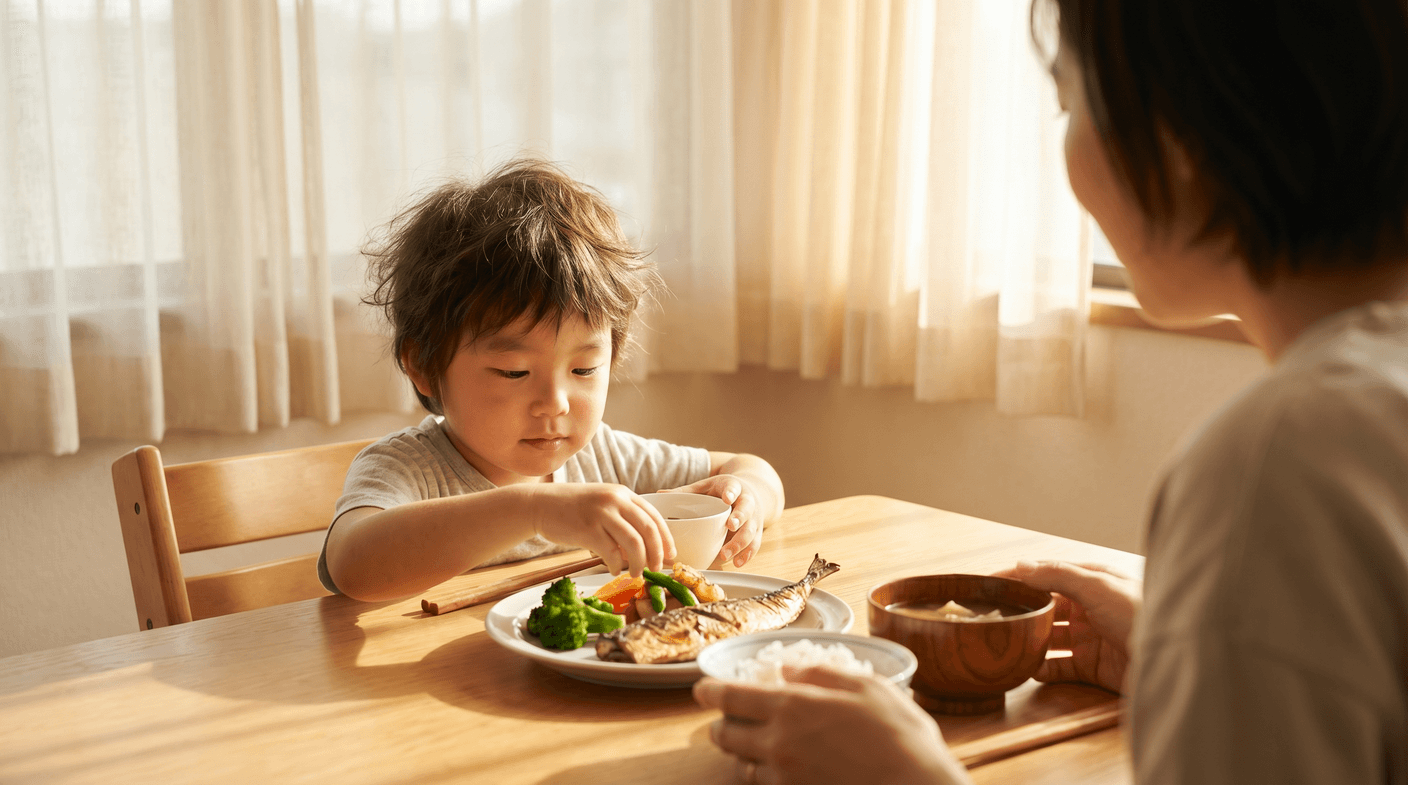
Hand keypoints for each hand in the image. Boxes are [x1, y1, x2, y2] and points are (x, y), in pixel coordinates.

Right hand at [526, 483, 674, 576]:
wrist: (539, 504)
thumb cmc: (572, 509)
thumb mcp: (602, 505)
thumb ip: (623, 522)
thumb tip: (644, 551)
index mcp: (622, 494)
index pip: (654, 516)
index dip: (666, 539)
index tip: (670, 555)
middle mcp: (615, 500)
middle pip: (649, 530)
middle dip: (657, 554)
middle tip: (657, 569)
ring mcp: (601, 513)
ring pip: (634, 543)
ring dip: (639, 563)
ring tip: (636, 574)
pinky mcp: (588, 529)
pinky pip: (611, 553)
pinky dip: (616, 566)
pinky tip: (613, 570)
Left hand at [658, 474, 762, 566]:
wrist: (752, 490)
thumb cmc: (724, 490)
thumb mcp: (706, 486)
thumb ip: (686, 491)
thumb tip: (659, 494)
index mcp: (733, 487)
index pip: (734, 488)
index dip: (731, 493)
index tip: (727, 499)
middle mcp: (748, 502)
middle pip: (747, 511)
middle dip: (740, 519)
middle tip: (731, 526)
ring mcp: (754, 518)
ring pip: (751, 531)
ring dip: (740, 543)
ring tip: (725, 555)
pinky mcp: (757, 532)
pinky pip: (755, 545)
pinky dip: (747, 555)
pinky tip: (737, 563)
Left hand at [694, 667, 970, 784]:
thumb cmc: (900, 736)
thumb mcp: (867, 688)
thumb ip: (822, 675)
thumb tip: (790, 672)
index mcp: (793, 707)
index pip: (732, 696)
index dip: (711, 691)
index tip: (701, 688)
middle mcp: (779, 743)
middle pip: (727, 735)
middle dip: (720, 725)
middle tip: (723, 719)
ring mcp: (786, 776)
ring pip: (742, 766)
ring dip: (739, 753)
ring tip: (747, 746)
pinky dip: (761, 776)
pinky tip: (776, 769)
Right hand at [993, 561, 1141, 693]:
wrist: (1175, 661)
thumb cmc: (1144, 614)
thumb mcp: (1098, 586)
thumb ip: (1058, 575)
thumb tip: (1021, 565)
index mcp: (1091, 581)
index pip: (1045, 575)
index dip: (1016, 578)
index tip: (986, 584)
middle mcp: (1089, 608)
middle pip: (1045, 608)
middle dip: (1021, 611)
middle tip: (992, 618)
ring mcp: (1090, 638)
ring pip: (1049, 638)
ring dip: (1030, 641)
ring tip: (1007, 644)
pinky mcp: (1093, 667)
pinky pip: (1060, 667)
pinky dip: (1043, 669)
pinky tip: (1028, 669)